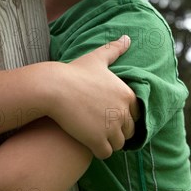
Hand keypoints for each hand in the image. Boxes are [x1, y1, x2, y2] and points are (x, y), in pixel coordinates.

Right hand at [46, 36, 139, 158]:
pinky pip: (106, 153)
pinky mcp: (98, 140)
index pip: (136, 114)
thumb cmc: (74, 72)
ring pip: (119, 144)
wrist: (54, 88)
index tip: (108, 113)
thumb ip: (115, 49)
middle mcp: (123, 112)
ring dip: (109, 142)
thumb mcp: (97, 58)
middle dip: (117, 130)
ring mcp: (111, 127)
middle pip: (129, 131)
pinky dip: (99, 150)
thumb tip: (128, 38)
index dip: (123, 115)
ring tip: (95, 135)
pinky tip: (88, 142)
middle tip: (101, 126)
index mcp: (127, 94)